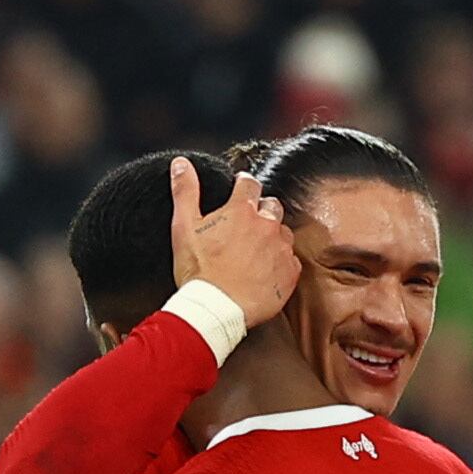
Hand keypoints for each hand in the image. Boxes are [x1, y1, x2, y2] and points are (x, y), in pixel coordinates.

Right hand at [170, 157, 299, 328]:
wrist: (217, 309)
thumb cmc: (199, 271)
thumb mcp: (184, 226)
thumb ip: (185, 191)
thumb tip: (181, 164)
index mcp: (242, 211)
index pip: (249, 184)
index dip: (243, 185)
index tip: (240, 190)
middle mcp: (267, 226)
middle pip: (272, 206)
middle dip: (261, 210)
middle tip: (247, 225)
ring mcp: (282, 249)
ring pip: (284, 233)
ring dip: (273, 237)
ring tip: (255, 251)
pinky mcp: (290, 273)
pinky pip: (291, 260)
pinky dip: (281, 262)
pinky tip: (265, 270)